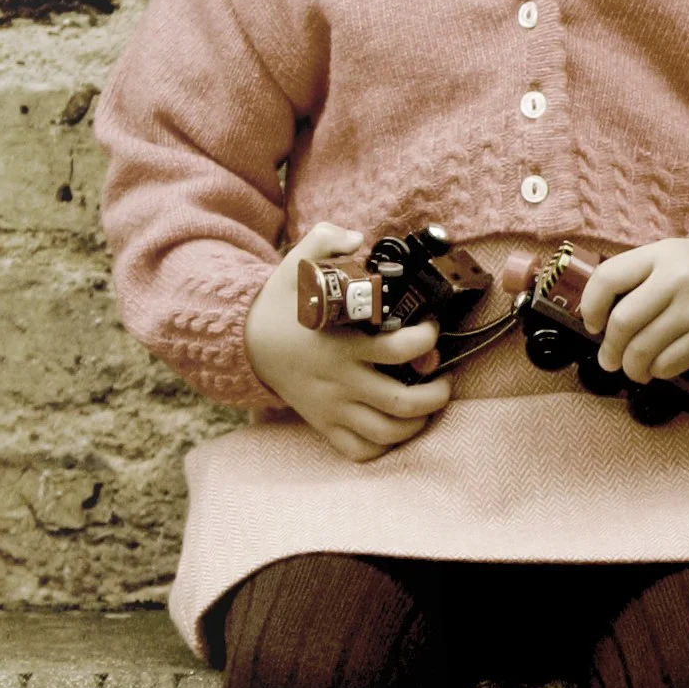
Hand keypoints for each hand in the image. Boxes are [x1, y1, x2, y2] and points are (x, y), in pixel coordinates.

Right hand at [243, 223, 453, 462]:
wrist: (244, 343)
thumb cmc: (281, 305)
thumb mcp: (297, 264)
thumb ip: (327, 240)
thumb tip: (357, 236)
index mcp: (341, 343)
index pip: (399, 350)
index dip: (427, 338)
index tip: (431, 327)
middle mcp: (339, 380)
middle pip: (402, 402)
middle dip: (437, 393)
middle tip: (443, 378)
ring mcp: (331, 407)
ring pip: (386, 432)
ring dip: (418, 423)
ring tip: (428, 403)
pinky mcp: (323, 423)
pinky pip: (359, 451)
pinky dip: (384, 446)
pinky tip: (396, 426)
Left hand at [579, 236, 688, 381]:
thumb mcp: (666, 258)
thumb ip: (634, 279)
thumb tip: (597, 318)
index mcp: (658, 255)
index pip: (608, 278)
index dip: (590, 306)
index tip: (592, 324)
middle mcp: (676, 279)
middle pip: (623, 322)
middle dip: (609, 349)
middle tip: (608, 360)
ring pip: (644, 349)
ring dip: (631, 367)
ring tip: (632, 369)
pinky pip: (670, 363)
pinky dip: (656, 371)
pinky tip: (658, 368)